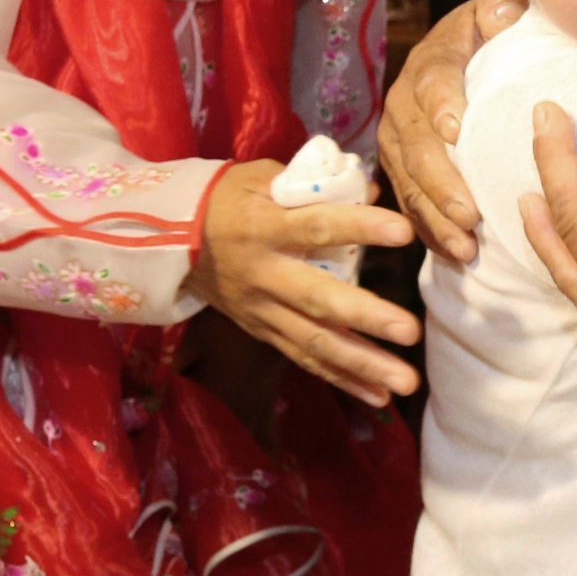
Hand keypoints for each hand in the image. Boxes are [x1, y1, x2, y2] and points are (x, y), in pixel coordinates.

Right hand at [186, 160, 420, 406]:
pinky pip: (304, 360)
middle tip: (411, 331)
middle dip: (366, 317)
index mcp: (265, 227)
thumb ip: (318, 185)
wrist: (165, 241)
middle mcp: (264, 274)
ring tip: (405, 383)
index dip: (360, 228)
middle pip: (318, 300)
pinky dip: (342, 380)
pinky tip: (379, 397)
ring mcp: (261, 310)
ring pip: (314, 342)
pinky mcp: (262, 332)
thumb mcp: (262, 178)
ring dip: (363, 365)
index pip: (318, 227)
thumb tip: (374, 191)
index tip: (404, 233)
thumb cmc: (226, 200)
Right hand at [377, 0, 527, 261]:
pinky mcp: (404, 172)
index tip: (458, 130)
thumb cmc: (493, 37)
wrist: (468, 55)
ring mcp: (399, 142)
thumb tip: (501, 16)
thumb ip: (499, 12)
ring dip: (436, 217)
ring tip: (466, 245)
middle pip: (416, 146)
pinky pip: (412, 204)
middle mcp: (404, 104)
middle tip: (470, 213)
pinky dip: (432, 231)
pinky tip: (455, 255)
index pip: (433, 82)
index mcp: (431, 62)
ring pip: (410, 183)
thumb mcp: (498, 13)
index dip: (442, 104)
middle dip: (441, 182)